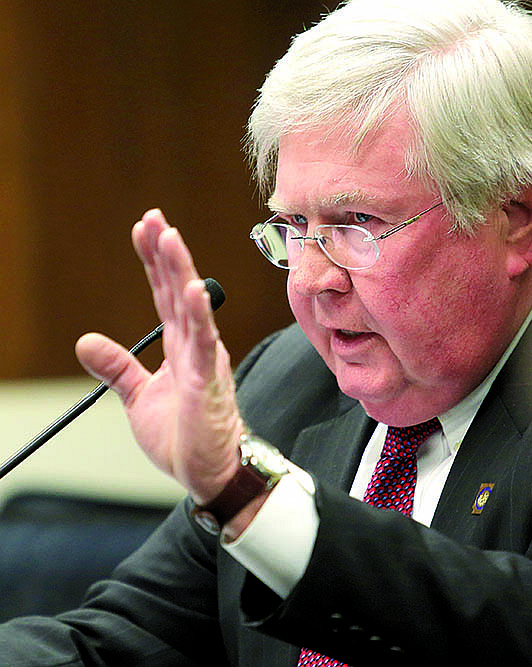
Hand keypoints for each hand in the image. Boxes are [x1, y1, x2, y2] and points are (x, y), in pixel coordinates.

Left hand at [75, 209, 243, 504]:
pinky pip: (203, 346)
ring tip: (170, 238)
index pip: (165, 296)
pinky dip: (199, 317)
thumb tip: (85, 340)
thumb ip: (117, 366)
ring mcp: (204, 362)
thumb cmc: (183, 434)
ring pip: (192, 309)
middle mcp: (194, 346)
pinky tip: (192, 292)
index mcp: (179, 347)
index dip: (154, 262)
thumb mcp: (138, 396)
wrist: (209, 471)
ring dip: (182, 272)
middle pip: (178, 291)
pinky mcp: (208, 384)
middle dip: (166, 253)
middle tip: (155, 218)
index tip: (145, 229)